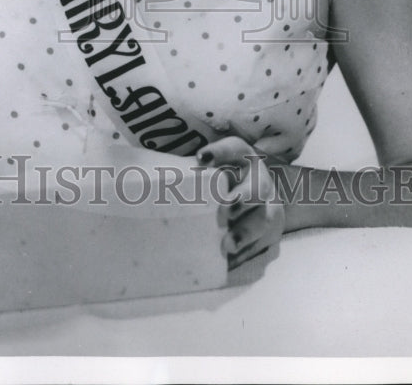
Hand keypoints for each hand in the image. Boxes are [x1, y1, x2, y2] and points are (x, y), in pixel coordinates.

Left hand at [199, 136, 285, 269]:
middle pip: (258, 187)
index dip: (220, 152)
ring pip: (265, 218)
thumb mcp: (212, 168)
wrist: (256, 197)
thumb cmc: (220, 181)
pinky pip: (262, 245)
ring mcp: (268, 208)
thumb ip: (186, 171)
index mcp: (242, 158)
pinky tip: (229, 262)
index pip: (233, 149)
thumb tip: (141, 171)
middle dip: (243, 198)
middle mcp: (259, 181)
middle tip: (226, 210)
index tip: (201, 159)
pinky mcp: (270, 233)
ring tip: (228, 245)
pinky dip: (246, 254)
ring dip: (246, 231)